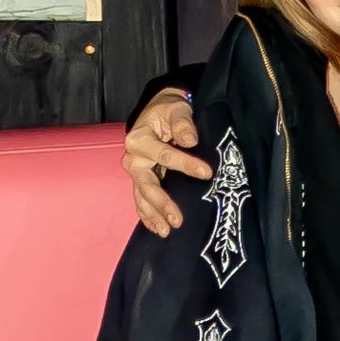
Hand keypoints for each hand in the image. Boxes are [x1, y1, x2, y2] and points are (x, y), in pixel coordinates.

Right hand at [125, 89, 209, 239]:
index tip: (206, 173)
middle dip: (162, 203)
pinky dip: (147, 215)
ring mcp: (136, 171)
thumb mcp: (177, 109)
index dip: (185, 165)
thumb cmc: (168, 109)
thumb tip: (190, 140)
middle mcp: (133, 158)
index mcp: (139, 140)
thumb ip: (183, 123)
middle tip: (177, 220)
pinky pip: (141, 199)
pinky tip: (156, 228)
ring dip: (153, 215)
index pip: (164, 156)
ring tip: (166, 231)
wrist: (158, 111)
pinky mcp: (141, 179)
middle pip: (147, 184)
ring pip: (142, 197)